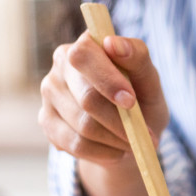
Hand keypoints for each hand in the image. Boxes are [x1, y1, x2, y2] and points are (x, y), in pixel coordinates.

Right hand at [38, 31, 168, 195]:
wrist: (129, 132)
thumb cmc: (141, 98)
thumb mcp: (149, 79)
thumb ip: (138, 58)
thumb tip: (114, 43)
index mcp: (86, 44)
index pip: (83, 56)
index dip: (107, 80)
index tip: (130, 102)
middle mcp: (61, 64)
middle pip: (86, 98)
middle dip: (120, 122)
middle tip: (147, 136)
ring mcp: (49, 92)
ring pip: (83, 125)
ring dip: (116, 140)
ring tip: (134, 143)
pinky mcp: (46, 120)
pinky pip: (74, 144)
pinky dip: (102, 152)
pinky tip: (116, 151)